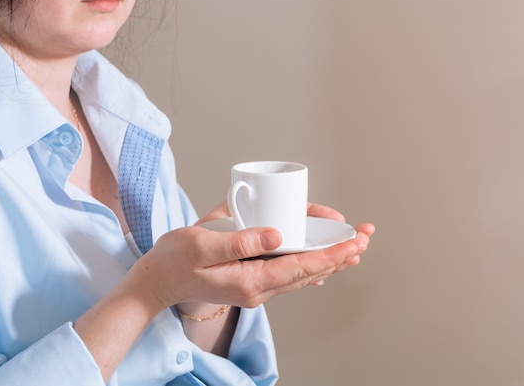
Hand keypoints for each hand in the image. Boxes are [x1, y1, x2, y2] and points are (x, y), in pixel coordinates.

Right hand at [129, 203, 373, 308]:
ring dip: (329, 260)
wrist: (157, 282)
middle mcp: (258, 288)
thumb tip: (277, 234)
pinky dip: (310, 265)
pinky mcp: (252, 280)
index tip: (354, 243)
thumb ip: (238, 241)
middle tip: (365, 238)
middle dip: (339, 255)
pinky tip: (323, 262)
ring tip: (354, 247)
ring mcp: (256, 287)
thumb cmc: (174, 260)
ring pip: (302, 275)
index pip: (300, 267)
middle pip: (309, 273)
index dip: (330, 254)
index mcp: (249, 280)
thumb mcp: (200, 244)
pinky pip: (289, 274)